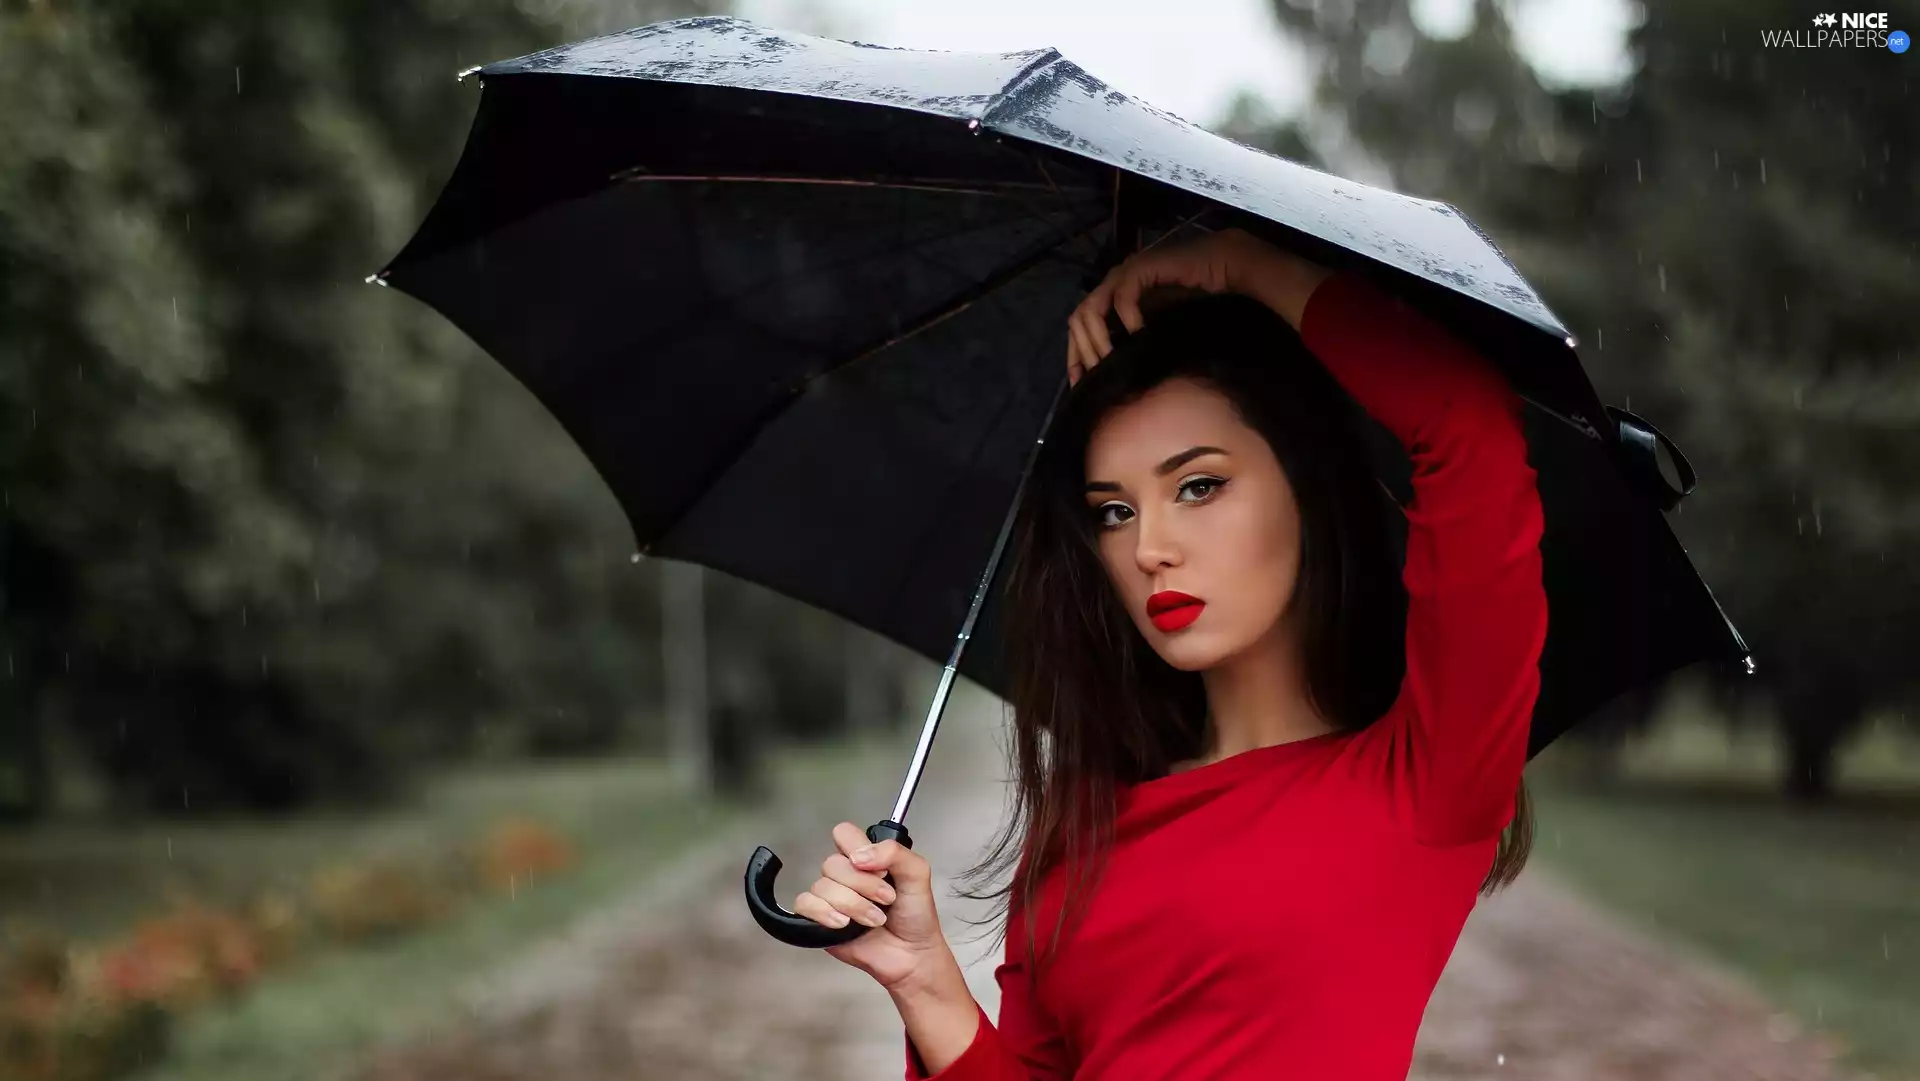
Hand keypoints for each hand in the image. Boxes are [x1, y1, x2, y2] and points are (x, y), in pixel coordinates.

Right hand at [793, 820, 953, 990]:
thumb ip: (895, 852)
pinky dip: (825, 913)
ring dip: (852, 905)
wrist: (912, 954)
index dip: (857, 848)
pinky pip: (805, 904)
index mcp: (865, 858)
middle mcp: (845, 875)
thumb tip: (861, 855)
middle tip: (886, 899)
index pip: (844, 834)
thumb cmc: (915, 916)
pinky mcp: (819, 919)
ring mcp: (831, 897)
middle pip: (832, 863)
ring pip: (821, 886)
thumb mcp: (917, 874)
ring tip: (874, 919)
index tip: (879, 869)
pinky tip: (844, 923)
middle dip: (863, 885)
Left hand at [1066, 227, 1329, 384]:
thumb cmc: (1196, 300)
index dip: (1075, 356)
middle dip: (1083, 351)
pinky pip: (1123, 297)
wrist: (1224, 267)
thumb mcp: (1159, 331)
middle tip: (1099, 375)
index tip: (1082, 384)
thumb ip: (1138, 347)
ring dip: (1098, 338)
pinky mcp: (1142, 268)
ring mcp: (1124, 274)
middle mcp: (1112, 284)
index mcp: (1112, 298)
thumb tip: (1122, 380)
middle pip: (1077, 319)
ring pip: (1091, 309)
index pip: (1079, 327)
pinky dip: (1126, 318)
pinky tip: (1139, 335)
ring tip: (1112, 360)